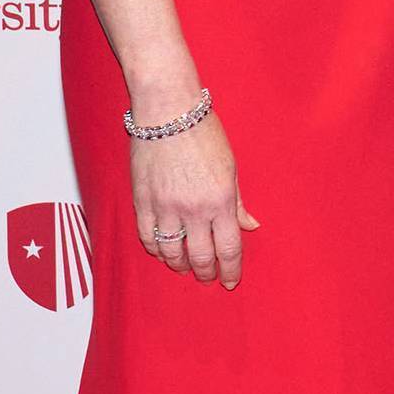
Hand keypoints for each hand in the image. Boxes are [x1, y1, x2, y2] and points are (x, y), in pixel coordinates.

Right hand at [130, 110, 256, 288]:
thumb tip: (251, 226)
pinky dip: (155, 249)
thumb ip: (238, 202)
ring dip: (179, 265)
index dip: (230, 269)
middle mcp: (194, 208)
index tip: (231, 281)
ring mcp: (165, 206)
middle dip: (206, 273)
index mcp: (221, 199)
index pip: (228, 248)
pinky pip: (147, 236)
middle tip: (209, 279)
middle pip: (200, 256)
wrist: (168, 113)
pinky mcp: (142, 201)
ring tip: (186, 268)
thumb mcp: (231, 167)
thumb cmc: (204, 134)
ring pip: (171, 251)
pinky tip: (162, 252)